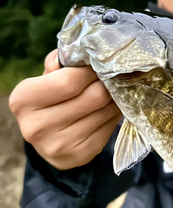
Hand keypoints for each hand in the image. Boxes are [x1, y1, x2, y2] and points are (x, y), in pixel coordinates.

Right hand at [9, 49, 121, 169]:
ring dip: (114, 98)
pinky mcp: (80, 154)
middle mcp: (37, 125)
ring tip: (113, 91)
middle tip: (111, 77)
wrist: (49, 142)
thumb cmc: (50, 102)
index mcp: (24, 100)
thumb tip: (81, 53)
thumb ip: (59, 64)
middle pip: (92, 97)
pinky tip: (111, 108)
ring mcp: (59, 143)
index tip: (98, 66)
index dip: (90, 72)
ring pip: (104, 111)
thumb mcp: (46, 80)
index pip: (69, 82)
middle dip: (106, 84)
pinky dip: (114, 114)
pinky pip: (109, 127)